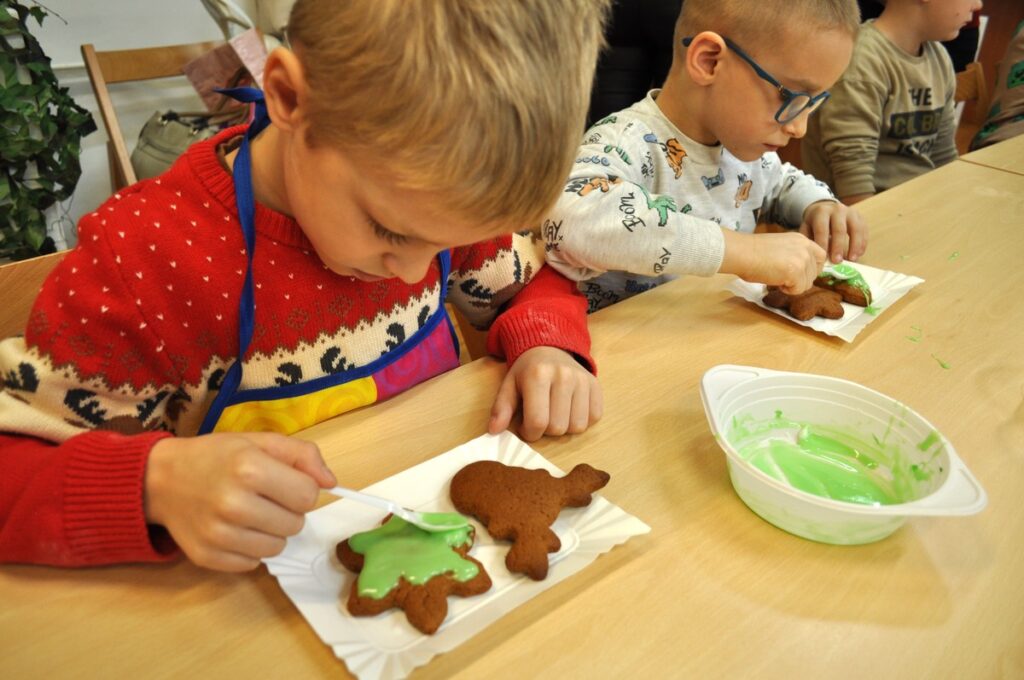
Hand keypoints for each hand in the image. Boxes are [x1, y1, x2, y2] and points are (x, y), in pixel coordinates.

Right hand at [145, 432, 336, 571]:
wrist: (161, 479)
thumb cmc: (216, 457)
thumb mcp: (259, 442)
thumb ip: (302, 455)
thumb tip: (331, 482)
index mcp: (250, 469)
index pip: (308, 495)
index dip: (302, 488)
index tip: (284, 482)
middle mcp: (234, 504)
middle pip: (296, 524)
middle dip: (287, 510)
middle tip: (264, 497)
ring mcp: (219, 534)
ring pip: (277, 547)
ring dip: (271, 532)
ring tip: (251, 513)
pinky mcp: (208, 557)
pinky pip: (253, 563)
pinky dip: (250, 548)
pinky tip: (235, 529)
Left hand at [488, 346, 601, 441]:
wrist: (550, 347)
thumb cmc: (527, 370)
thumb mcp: (509, 385)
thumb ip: (501, 408)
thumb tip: (494, 430)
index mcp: (538, 376)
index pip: (538, 422)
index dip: (530, 433)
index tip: (526, 427)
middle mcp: (564, 376)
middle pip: (558, 427)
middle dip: (546, 430)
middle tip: (541, 417)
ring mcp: (583, 380)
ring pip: (577, 426)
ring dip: (565, 427)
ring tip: (555, 413)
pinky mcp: (596, 385)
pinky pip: (594, 418)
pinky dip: (581, 420)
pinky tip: (570, 409)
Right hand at [720, 229, 825, 293]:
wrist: (742, 253)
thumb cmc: (753, 252)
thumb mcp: (781, 247)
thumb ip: (794, 254)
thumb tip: (799, 271)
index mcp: (802, 239)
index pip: (821, 256)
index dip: (812, 268)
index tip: (800, 273)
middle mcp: (805, 247)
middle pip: (815, 273)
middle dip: (800, 279)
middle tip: (782, 276)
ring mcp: (802, 259)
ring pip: (807, 283)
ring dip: (792, 285)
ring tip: (776, 276)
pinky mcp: (796, 271)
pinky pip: (798, 289)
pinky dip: (787, 290)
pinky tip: (775, 280)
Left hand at [800, 200, 868, 262]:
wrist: (825, 208)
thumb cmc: (814, 223)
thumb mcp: (807, 227)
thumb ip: (809, 239)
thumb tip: (813, 255)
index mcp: (821, 212)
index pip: (822, 229)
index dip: (823, 243)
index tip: (823, 258)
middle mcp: (837, 210)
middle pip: (839, 229)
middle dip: (838, 247)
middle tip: (837, 261)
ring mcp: (850, 212)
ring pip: (855, 229)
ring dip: (855, 246)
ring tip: (852, 259)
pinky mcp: (860, 217)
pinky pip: (864, 230)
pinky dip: (862, 243)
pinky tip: (859, 254)